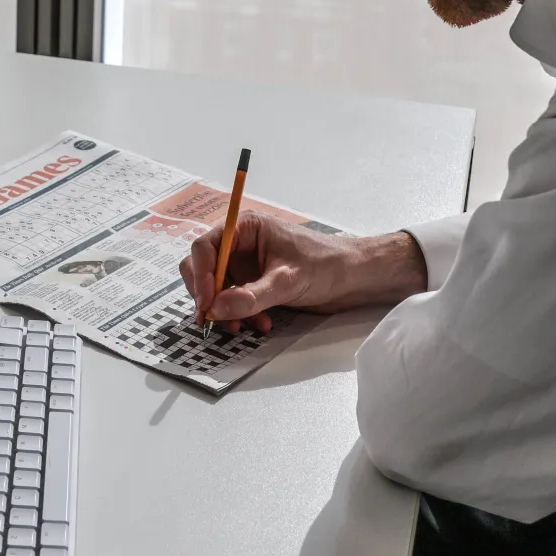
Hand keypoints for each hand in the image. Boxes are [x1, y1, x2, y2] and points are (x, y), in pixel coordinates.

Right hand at [179, 213, 427, 333]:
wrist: (354, 277)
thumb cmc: (327, 264)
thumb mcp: (287, 281)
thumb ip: (250, 296)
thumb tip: (216, 308)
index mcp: (245, 228)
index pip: (205, 247)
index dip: (200, 275)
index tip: (205, 302)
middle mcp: (241, 244)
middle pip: (204, 268)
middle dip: (207, 295)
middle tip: (212, 319)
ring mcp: (247, 265)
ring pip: (218, 289)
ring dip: (225, 310)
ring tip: (242, 326)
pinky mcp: (256, 283)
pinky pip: (235, 301)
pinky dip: (240, 315)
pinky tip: (260, 324)